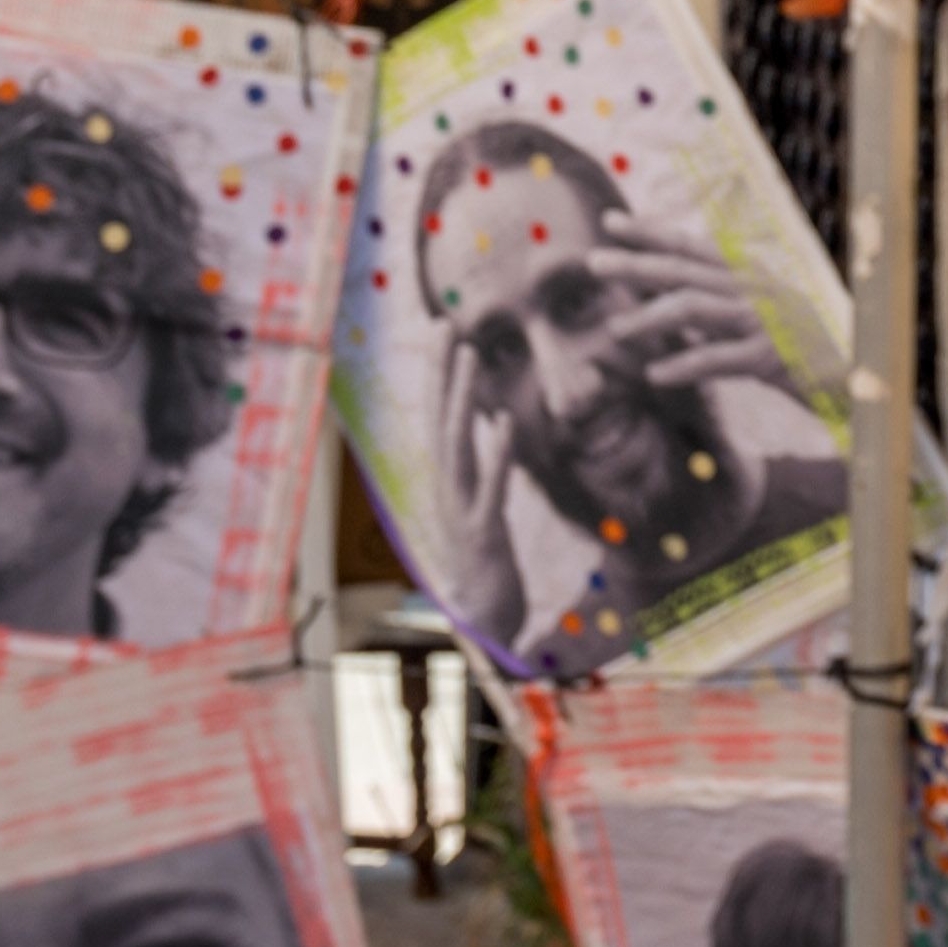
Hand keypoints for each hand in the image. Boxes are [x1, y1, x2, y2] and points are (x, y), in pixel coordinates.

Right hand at [433, 329, 526, 650]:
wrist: (484, 621)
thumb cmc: (484, 559)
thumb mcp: (480, 504)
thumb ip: (481, 465)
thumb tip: (491, 419)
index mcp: (447, 481)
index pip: (439, 417)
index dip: (440, 375)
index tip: (445, 330)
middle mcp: (446, 490)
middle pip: (440, 421)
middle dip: (442, 374)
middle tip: (446, 326)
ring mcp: (462, 512)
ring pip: (458, 447)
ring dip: (464, 399)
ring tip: (470, 356)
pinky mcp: (486, 535)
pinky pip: (492, 488)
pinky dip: (499, 453)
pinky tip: (508, 420)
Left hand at [590, 214, 801, 396]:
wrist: (861, 371)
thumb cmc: (806, 347)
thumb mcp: (763, 316)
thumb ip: (722, 305)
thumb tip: (671, 302)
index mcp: (750, 274)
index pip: (692, 246)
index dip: (651, 232)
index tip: (610, 222)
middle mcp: (755, 288)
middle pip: (685, 270)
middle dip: (636, 264)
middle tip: (593, 262)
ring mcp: (763, 320)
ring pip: (695, 308)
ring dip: (650, 317)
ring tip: (614, 331)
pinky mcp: (772, 357)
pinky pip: (719, 358)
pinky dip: (685, 364)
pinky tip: (655, 374)